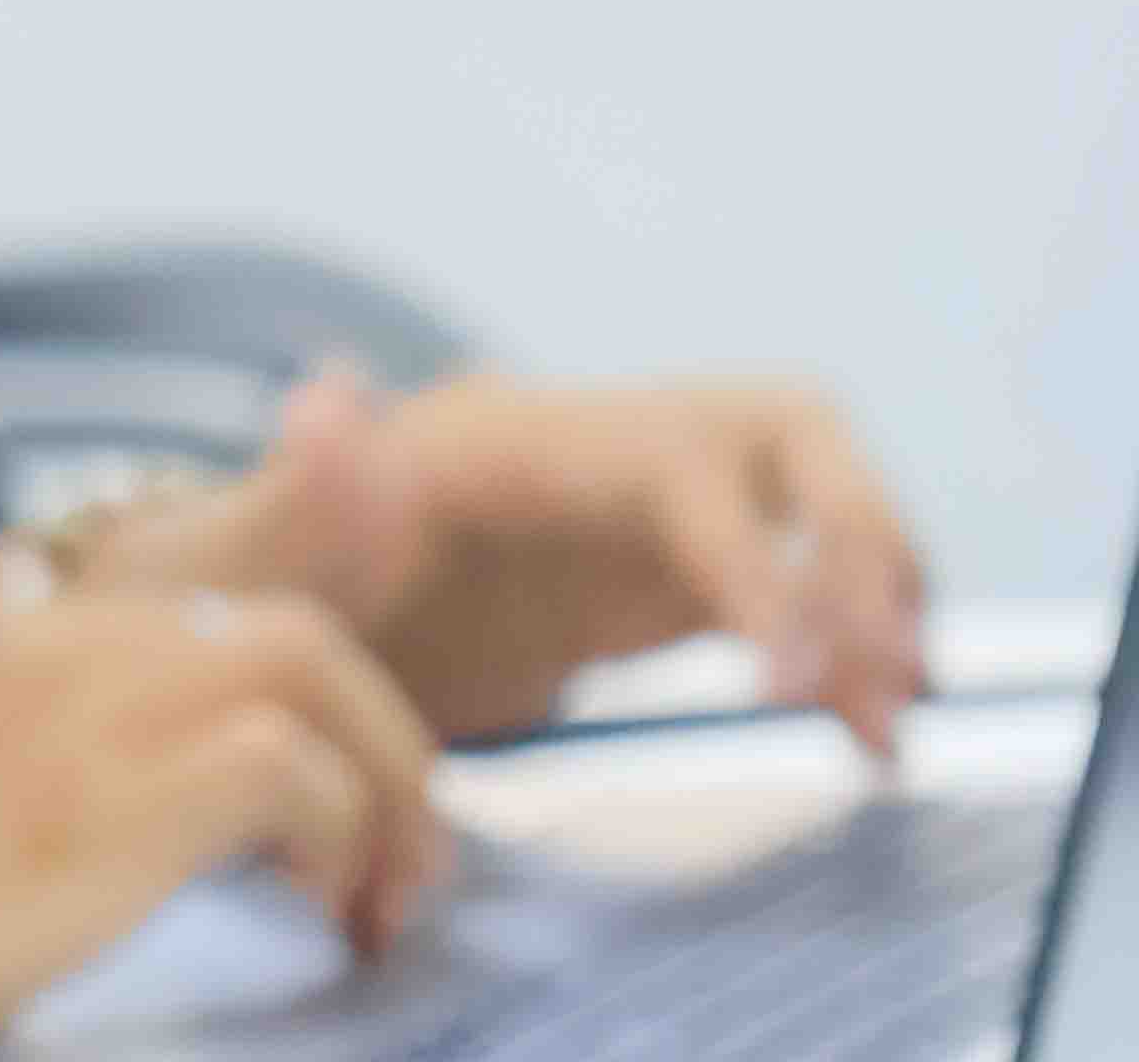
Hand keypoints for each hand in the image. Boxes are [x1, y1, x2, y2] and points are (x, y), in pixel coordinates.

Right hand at [0, 541, 452, 1033]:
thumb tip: (21, 588)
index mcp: (19, 628)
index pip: (208, 584)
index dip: (310, 678)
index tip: (340, 778)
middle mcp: (57, 637)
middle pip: (285, 622)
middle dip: (380, 729)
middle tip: (400, 858)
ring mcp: (84, 710)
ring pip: (308, 659)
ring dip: (386, 774)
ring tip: (384, 889)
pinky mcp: (111, 804)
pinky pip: (286, 768)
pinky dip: (340, 830)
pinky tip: (320, 907)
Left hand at [104, 368, 931, 751]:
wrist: (258, 622)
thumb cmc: (247, 586)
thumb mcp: (251, 556)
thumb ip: (292, 494)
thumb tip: (331, 398)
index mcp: (505, 434)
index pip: (672, 461)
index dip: (750, 556)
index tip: (788, 674)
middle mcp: (597, 444)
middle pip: (788, 429)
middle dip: (856, 536)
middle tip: (880, 669)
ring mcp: (644, 504)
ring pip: (818, 500)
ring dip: (876, 598)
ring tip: (891, 721)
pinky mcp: (664, 575)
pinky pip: (797, 592)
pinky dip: (848, 655)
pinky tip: (868, 741)